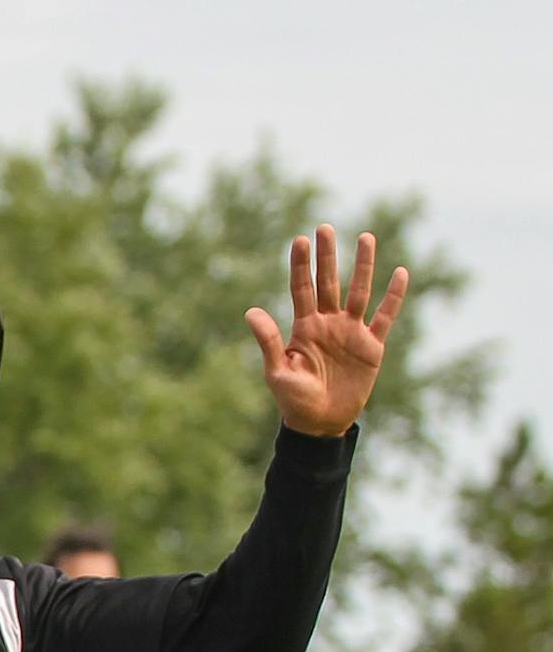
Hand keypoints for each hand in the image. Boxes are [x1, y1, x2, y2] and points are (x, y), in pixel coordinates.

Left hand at [246, 225, 409, 438]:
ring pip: (359, 291)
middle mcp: (328, 323)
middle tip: (325, 228)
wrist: (321, 424)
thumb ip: (269, 341)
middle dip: (328, 256)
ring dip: (363, 266)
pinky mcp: (372, 346)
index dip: (301, 265)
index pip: (302, 289)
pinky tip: (400, 272)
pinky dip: (393, 296)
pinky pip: (385, 316)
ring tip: (366, 236)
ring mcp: (351, 332)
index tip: (300, 239)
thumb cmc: (294, 400)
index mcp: (304, 327)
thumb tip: (251, 311)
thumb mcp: (278, 371)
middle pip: (329, 282)